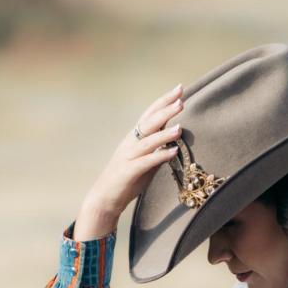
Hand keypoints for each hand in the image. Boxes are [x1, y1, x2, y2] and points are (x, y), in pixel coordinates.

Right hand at [79, 82, 184, 227]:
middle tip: (181, 100)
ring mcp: (128, 157)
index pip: (150, 114)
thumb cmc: (127, 181)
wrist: (105, 199)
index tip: (179, 89)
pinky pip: (145, 162)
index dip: (164, 101)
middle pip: (148, 122)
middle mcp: (130, 143)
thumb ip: (158, 152)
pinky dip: (159, 156)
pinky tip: (172, 152)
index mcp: (134, 138)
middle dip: (165, 110)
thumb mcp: (146, 163)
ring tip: (180, 128)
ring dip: (164, 134)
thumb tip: (175, 144)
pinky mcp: (128, 172)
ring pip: (147, 141)